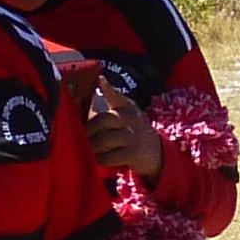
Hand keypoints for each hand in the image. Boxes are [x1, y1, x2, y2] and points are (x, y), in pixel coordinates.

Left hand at [66, 60, 161, 180]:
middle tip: (82, 136)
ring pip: (103, 140)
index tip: (101, 80)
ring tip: (90, 149)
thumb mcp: (126, 117)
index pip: (116, 96)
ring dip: (93, 147)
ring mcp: (133, 136)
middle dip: (89, 130)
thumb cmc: (132, 133)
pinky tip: (100, 159)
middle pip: (103, 120)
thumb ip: (106, 111)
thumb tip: (83, 107)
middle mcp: (131, 119)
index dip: (108, 88)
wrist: (157, 152)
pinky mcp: (133, 153)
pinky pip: (109, 157)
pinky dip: (101, 159)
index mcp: (127, 107)